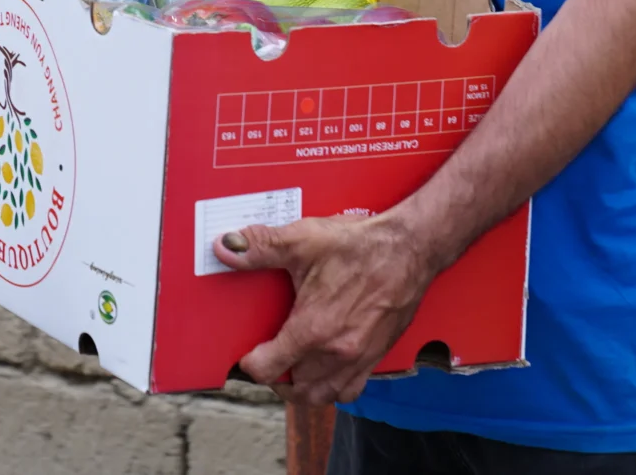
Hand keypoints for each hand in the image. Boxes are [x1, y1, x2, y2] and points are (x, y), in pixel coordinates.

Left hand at [212, 212, 442, 405]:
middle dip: (274, 379)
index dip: (249, 364)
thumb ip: (260, 246)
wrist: (410, 249)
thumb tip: (225, 248)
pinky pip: (349, 391)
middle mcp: (336, 352)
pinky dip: (332, 388)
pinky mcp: (377, 356)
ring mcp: (359, 359)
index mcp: (313, 328)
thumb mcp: (303, 239)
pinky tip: (325, 369)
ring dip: (301, 389)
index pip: (268, 370)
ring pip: (321, 396)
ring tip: (291, 369)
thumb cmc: (359, 245)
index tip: (246, 354)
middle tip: (267, 359)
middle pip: (293, 390)